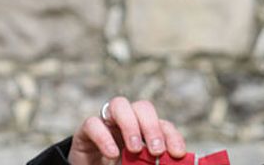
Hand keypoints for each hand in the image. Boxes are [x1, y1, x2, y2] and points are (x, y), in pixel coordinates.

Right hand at [68, 96, 186, 164]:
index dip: (172, 137)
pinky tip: (112, 154)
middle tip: (156, 150)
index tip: (177, 153)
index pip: (163, 125)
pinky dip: (104, 137)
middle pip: (143, 107)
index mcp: (144, 129)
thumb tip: (170, 161)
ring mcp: (106, 122)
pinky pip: (93, 123)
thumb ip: (151, 162)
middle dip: (152, 127)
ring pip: (119, 104)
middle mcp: (127, 120)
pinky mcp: (85, 130)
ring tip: (134, 149)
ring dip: (130, 125)